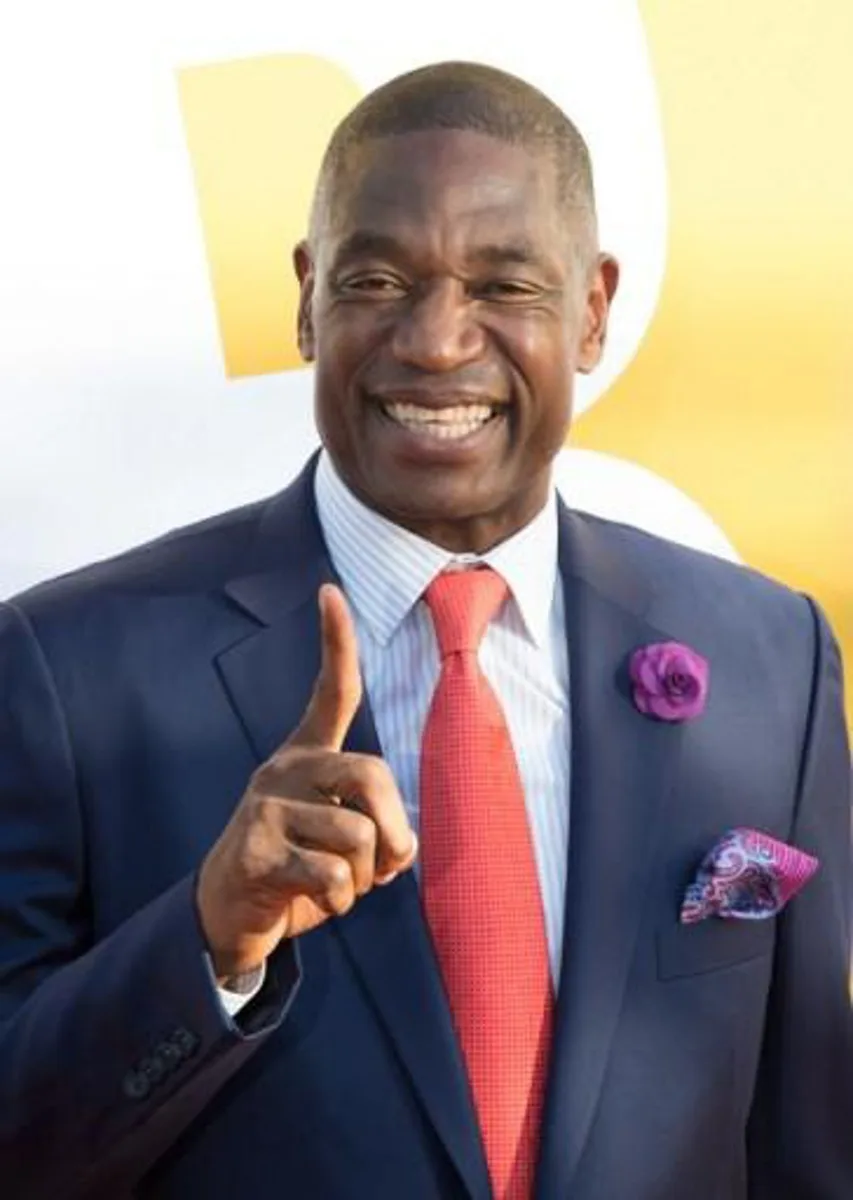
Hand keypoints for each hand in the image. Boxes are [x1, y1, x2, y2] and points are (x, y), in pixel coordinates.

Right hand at [196, 583, 417, 981]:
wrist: (229, 914)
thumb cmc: (298, 869)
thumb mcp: (342, 841)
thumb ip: (375, 827)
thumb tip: (400, 847)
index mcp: (307, 757)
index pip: (331, 693)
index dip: (335, 643)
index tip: (330, 590)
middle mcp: (284, 769)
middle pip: (373, 776)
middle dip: (394, 831)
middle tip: (386, 866)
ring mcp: (265, 806)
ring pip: (357, 836)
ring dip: (364, 878)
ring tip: (338, 887)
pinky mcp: (256, 850)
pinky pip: (332, 875)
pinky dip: (340, 900)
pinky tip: (313, 902)